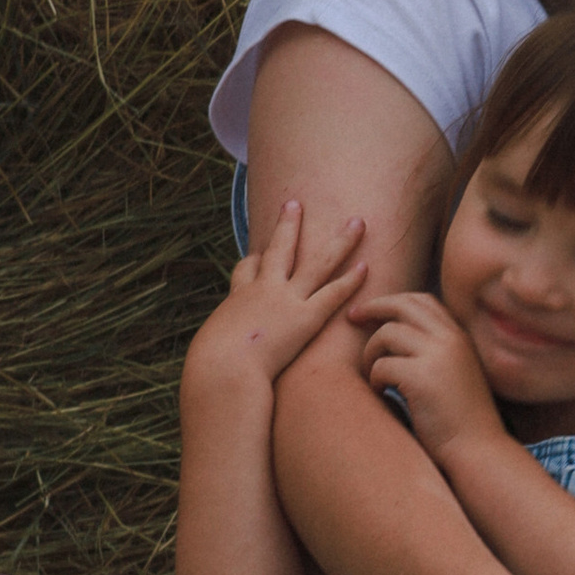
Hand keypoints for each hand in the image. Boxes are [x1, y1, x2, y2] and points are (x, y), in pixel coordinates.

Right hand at [185, 200, 366, 398]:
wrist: (221, 372)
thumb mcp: (209, 354)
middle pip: (278, 249)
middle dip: (287, 224)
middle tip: (295, 203)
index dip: (255, 258)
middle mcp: (262, 290)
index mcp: (237, 300)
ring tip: (357, 221)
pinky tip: (366, 266)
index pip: (246, 270)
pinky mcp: (305, 318)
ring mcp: (285, 300)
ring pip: (319, 262)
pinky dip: (350, 280)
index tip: (260, 250)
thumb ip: (218, 350)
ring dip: (340, 241)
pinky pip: (332, 294)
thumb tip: (209, 366)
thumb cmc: (211, 372)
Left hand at [359, 289, 503, 462]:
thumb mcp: (454, 372)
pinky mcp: (422, 378)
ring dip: (370, 353)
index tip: (372, 313)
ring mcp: (438, 356)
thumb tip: (393, 332)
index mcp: (459, 336)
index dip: (393, 301)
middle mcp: (451, 339)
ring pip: (386, 333)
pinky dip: (373, 379)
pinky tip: (380, 393)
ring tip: (373, 375)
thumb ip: (434, 350)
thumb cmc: (461, 417)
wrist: (478, 448)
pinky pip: (381, 366)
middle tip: (351, 319)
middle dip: (372, 307)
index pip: (422, 300)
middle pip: (402, 305)